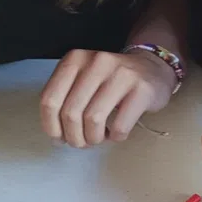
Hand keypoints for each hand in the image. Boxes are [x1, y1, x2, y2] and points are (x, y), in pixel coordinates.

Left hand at [40, 49, 174, 147]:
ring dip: (94, 138)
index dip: (51, 126)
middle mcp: (97, 62)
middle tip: (82, 142)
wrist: (152, 69)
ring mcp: (122, 74)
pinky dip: (115, 137)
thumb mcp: (82, 79)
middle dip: (74, 137)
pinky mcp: (142, 89)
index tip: (59, 138)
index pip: (50, 100)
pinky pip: (120, 126)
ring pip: (93, 120)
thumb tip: (57, 135)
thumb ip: (65, 99)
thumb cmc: (112, 81)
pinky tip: (116, 132)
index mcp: (75, 59)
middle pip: (71, 113)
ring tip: (99, 137)